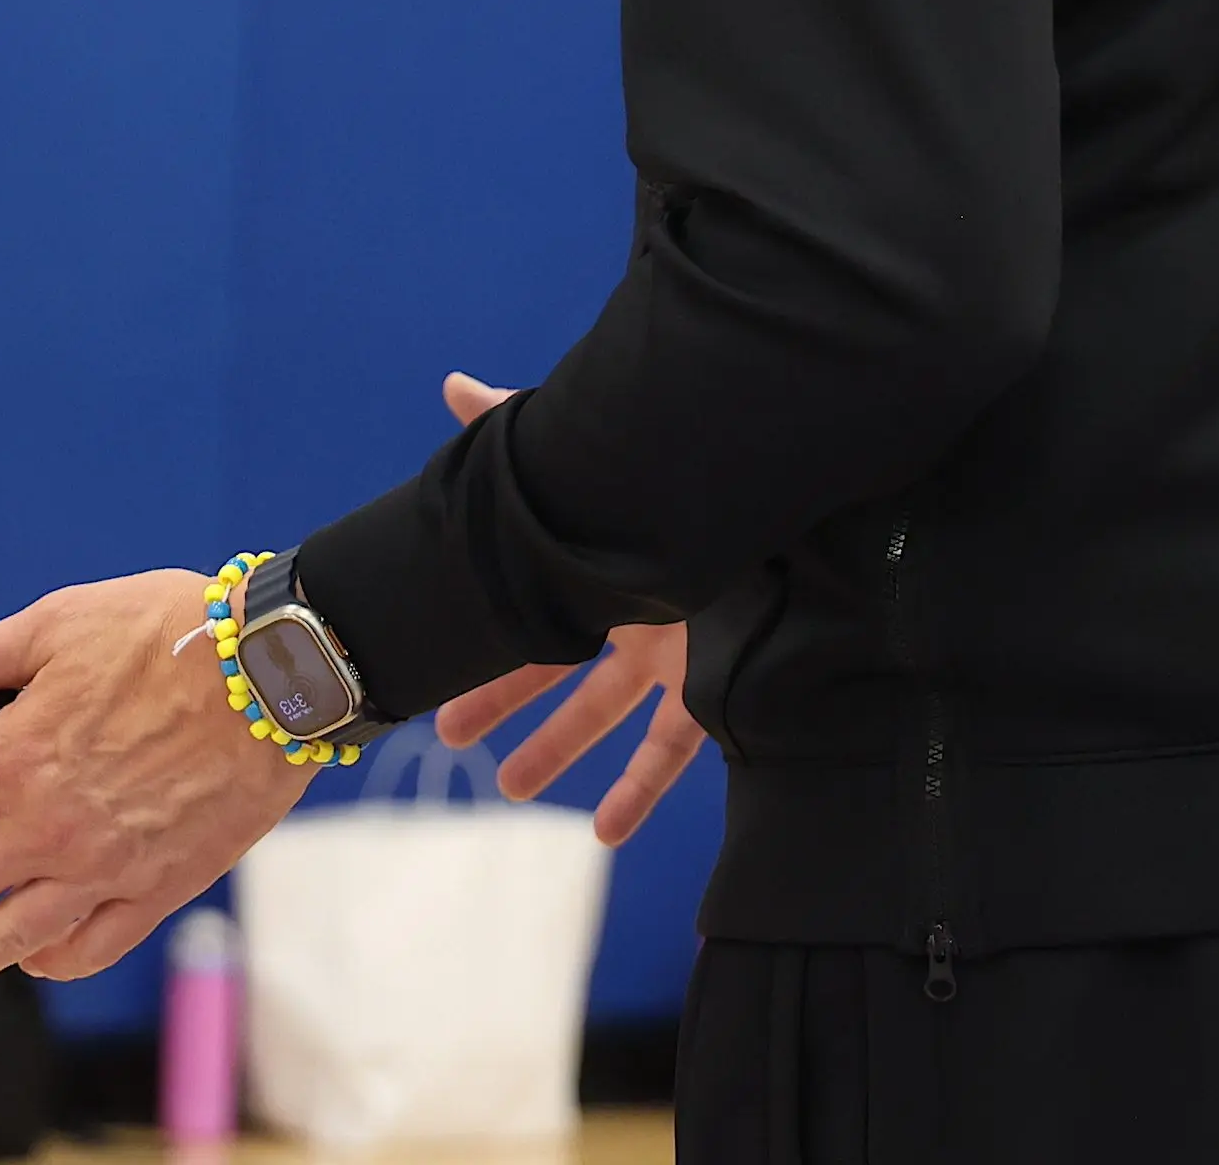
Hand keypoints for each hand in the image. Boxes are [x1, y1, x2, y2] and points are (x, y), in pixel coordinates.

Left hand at [0, 571, 313, 990]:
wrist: (273, 676)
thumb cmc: (164, 632)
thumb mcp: (54, 625)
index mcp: (14, 755)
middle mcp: (47, 823)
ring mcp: (102, 866)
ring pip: (13, 934)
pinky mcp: (158, 887)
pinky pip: (91, 944)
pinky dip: (53, 959)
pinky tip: (34, 958)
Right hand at [425, 373, 706, 847]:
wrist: (782, 488)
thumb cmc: (685, 469)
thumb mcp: (599, 452)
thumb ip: (520, 421)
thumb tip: (454, 385)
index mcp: (606, 575)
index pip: (531, 621)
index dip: (485, 653)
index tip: (436, 681)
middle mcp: (637, 618)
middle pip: (556, 673)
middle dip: (500, 705)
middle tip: (447, 736)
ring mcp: (678, 657)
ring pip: (606, 718)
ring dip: (557, 754)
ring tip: (510, 790)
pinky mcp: (716, 688)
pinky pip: (672, 753)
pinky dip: (638, 794)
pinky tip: (605, 834)